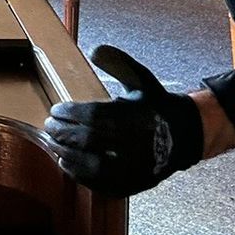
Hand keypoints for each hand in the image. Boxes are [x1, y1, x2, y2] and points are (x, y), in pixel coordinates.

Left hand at [42, 44, 202, 196]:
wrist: (184, 135)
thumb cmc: (156, 106)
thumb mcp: (140, 79)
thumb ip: (118, 63)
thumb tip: (94, 50)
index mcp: (135, 116)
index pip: (92, 116)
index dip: (69, 113)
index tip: (56, 110)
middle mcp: (134, 144)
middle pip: (87, 139)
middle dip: (62, 132)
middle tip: (49, 126)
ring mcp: (133, 168)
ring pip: (90, 164)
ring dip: (66, 153)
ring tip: (54, 143)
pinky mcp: (132, 184)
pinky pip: (100, 183)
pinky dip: (79, 174)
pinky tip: (66, 162)